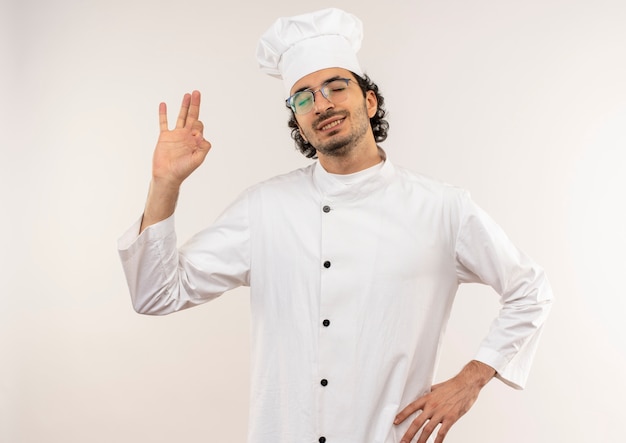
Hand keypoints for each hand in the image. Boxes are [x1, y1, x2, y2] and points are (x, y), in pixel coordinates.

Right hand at [140, 91, 211, 231]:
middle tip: (197, 92)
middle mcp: (186, 135)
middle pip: (192, 116)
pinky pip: (164, 122)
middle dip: (195, 105)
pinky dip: (163, 113)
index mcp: (194, 140)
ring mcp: (175, 135)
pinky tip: (164, 104)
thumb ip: (203, 148)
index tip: (194, 135)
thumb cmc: (183, 170)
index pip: (199, 126)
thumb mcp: (197, 160)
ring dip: (184, 106)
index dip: (198, 127)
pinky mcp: (164, 136)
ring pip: (180, 116)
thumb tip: (202, 136)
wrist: (167, 176)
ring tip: (187, 94)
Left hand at [394, 361, 494, 442]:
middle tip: (402, 441)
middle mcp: (432, 406)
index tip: (395, 422)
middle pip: (417, 422)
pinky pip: (442, 432)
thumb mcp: (436, 388)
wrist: (467, 384)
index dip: (402, 415)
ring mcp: (441, 413)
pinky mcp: (451, 418)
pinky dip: (437, 441)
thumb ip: (428, 395)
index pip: (411, 407)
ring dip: (420, 440)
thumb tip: (421, 397)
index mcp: (427, 398)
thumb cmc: (452, 386)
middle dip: (408, 434)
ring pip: (427, 430)